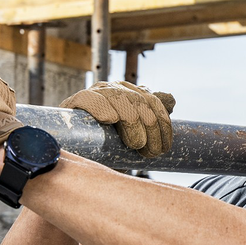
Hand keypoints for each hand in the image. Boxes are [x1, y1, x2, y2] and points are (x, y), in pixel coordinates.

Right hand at [61, 81, 175, 158]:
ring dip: (132, 123)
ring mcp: (95, 93)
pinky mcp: (74, 102)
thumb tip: (171, 98)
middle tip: (150, 152)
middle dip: (150, 128)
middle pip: (139, 101)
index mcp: (131, 93)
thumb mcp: (135, 136)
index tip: (164, 148)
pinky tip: (109, 119)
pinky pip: (89, 98)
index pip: (153, 102)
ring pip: (119, 98)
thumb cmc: (111, 147)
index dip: (162, 124)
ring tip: (135, 144)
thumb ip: (151, 117)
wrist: (80, 156)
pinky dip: (100, 107)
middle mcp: (115, 89)